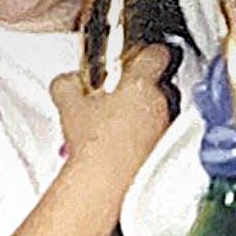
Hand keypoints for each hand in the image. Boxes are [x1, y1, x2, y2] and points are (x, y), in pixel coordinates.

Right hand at [51, 43, 171, 182]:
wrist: (105, 184)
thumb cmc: (93, 144)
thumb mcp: (68, 104)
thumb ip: (67, 82)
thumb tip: (68, 80)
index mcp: (141, 82)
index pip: (157, 51)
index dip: (144, 52)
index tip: (132, 58)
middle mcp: (162, 102)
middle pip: (157, 81)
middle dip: (138, 86)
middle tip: (115, 94)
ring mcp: (167, 126)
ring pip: (159, 109)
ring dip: (142, 111)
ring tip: (116, 122)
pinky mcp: (166, 148)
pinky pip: (159, 133)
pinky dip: (146, 134)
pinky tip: (124, 143)